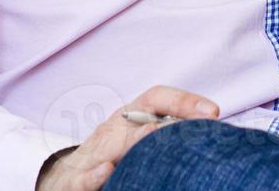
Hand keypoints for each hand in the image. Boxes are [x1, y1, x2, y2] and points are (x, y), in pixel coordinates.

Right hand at [35, 86, 218, 190]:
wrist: (64, 180)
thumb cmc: (113, 157)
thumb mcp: (135, 140)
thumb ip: (166, 134)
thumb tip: (211, 135)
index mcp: (128, 118)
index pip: (156, 98)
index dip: (184, 100)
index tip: (214, 111)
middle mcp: (111, 130)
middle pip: (138, 120)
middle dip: (166, 119)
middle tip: (195, 123)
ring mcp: (91, 154)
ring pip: (112, 145)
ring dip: (134, 141)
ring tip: (154, 134)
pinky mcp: (73, 180)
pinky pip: (82, 177)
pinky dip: (93, 175)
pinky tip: (106, 171)